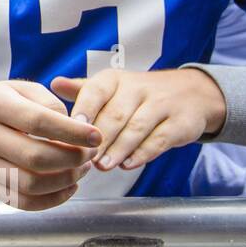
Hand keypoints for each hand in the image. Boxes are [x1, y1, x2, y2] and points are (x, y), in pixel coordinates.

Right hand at [0, 80, 101, 210]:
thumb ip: (52, 104)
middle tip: (90, 153)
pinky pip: (23, 202)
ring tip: (81, 168)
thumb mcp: (25, 89)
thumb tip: (78, 131)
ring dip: (65, 180)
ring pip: (30, 184)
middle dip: (72, 159)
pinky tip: (68, 186)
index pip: (37, 122)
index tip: (97, 136)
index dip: (72, 132)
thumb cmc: (5, 102)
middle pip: (35, 157)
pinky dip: (52, 200)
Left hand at [50, 69, 226, 172]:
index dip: (84, 111)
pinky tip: (128, 164)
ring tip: (102, 166)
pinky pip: (161, 139)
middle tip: (84, 158)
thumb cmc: (136, 95)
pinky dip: (144, 153)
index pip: (95, 92)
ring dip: (118, 148)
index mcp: (114, 80)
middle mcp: (137, 88)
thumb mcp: (110, 88)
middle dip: (99, 138)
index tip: (70, 129)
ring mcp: (162, 104)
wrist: (191, 92)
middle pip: (115, 114)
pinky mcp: (181, 123)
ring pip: (137, 128)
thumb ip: (82, 90)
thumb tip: (54, 83)